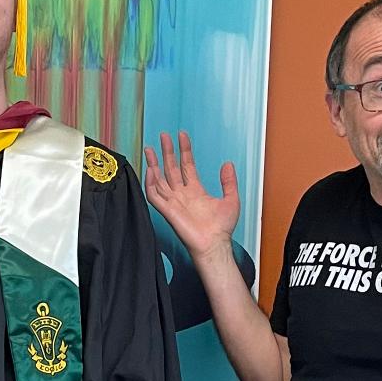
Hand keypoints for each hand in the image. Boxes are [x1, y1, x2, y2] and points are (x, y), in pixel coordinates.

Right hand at [144, 131, 239, 264]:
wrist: (214, 244)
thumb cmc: (222, 228)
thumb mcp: (231, 199)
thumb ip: (229, 182)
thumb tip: (228, 164)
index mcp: (195, 190)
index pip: (187, 165)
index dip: (184, 150)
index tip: (182, 136)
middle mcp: (182, 194)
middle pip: (170, 168)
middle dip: (167, 152)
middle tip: (163, 136)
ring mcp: (173, 202)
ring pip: (159, 179)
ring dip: (153, 164)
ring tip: (150, 149)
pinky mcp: (167, 211)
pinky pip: (154, 195)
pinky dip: (150, 183)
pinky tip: (151, 170)